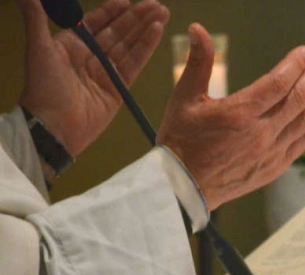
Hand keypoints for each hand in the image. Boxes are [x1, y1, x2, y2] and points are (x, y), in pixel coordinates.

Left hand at [16, 0, 169, 157]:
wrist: (55, 126)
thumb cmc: (43, 88)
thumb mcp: (38, 50)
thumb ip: (35, 20)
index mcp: (71, 45)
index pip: (95, 23)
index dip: (111, 11)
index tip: (126, 1)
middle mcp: (91, 56)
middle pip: (118, 31)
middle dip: (137, 17)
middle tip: (156, 4)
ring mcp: (106, 72)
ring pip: (130, 44)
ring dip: (146, 28)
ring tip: (163, 13)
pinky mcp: (119, 87)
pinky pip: (135, 63)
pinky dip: (146, 47)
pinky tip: (157, 32)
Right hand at [158, 24, 304, 210]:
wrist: (183, 188)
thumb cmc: (181, 141)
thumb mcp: (184, 98)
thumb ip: (198, 62)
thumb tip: (196, 28)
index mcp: (239, 114)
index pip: (278, 84)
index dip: (295, 65)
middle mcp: (260, 133)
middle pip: (299, 98)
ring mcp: (272, 151)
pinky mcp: (276, 165)